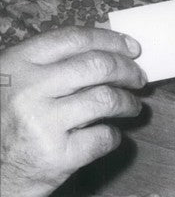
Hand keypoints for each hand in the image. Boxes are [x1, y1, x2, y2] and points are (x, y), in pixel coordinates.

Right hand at [1, 27, 146, 196]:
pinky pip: (103, 137)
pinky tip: (110, 136)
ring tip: (132, 107)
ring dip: (128, 102)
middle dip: (127, 70)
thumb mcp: (12, 85)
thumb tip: (104, 44)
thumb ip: (47, 65)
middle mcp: (28, 89)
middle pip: (98, 66)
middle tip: (139, 79)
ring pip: (106, 99)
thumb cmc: (3, 127)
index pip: (75, 39)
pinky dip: (114, 136)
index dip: (111, 40)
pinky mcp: (56, 157)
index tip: (133, 48)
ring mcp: (42, 123)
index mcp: (17, 64)